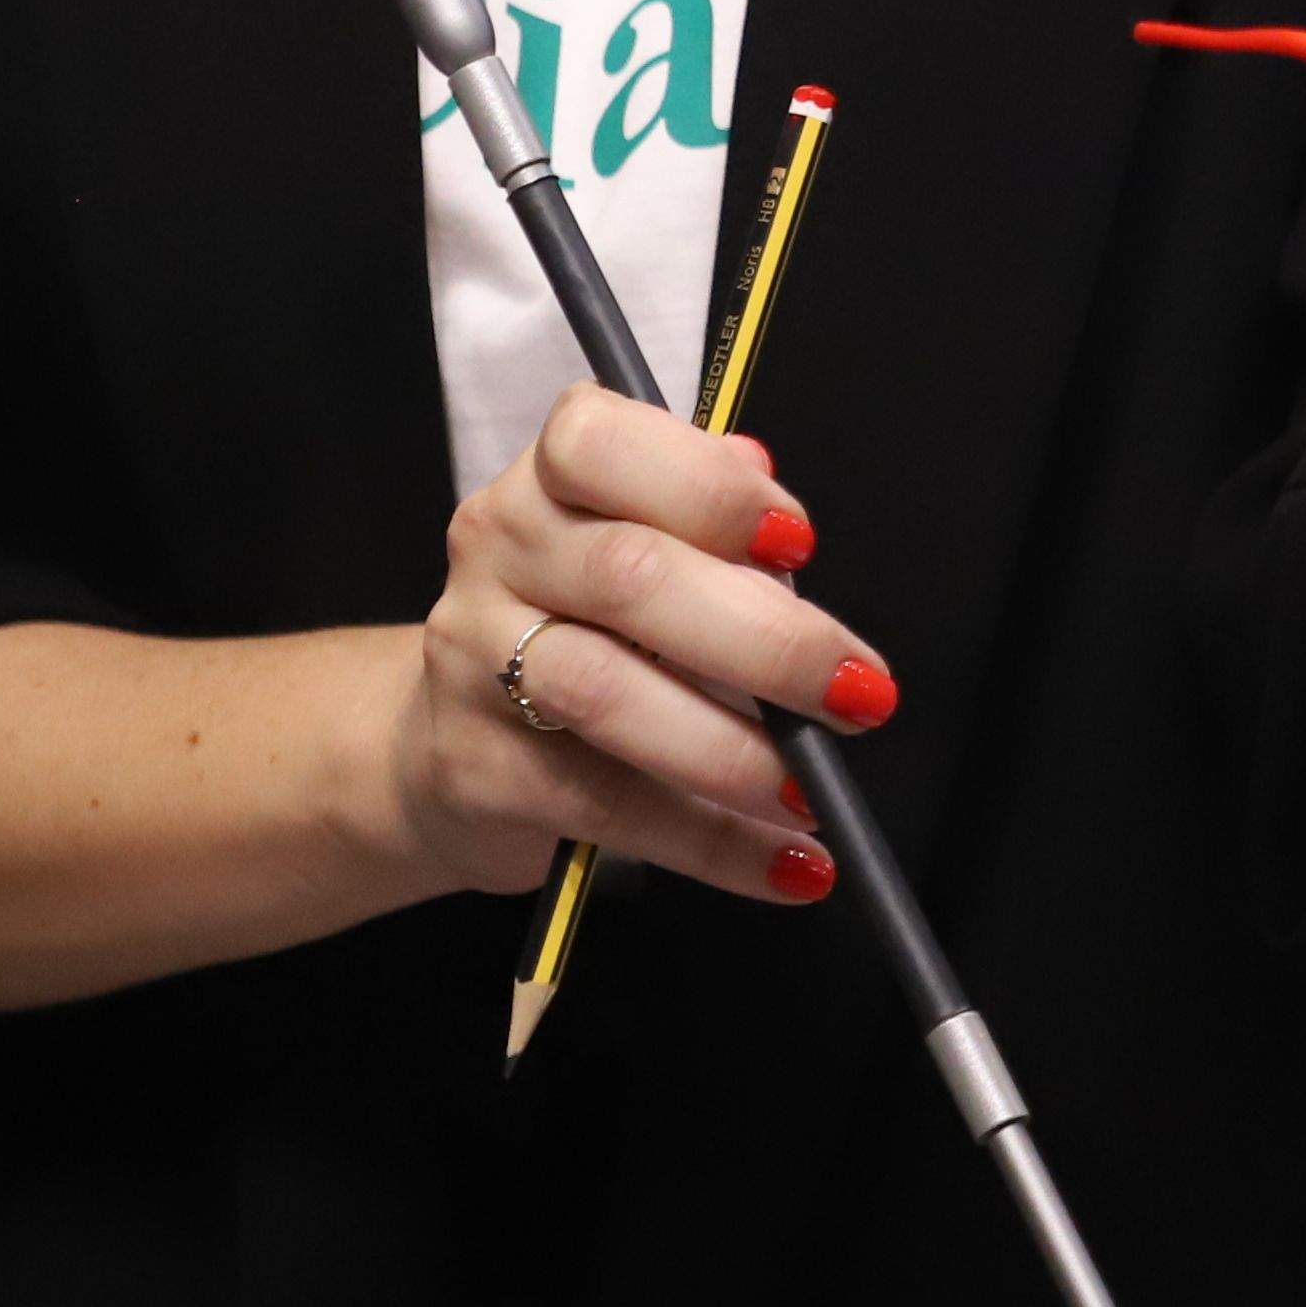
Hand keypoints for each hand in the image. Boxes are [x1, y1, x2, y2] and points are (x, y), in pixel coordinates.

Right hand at [389, 386, 885, 909]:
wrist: (446, 740)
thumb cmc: (580, 624)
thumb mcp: (637, 546)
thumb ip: (706, 519)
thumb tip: (768, 496)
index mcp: (548, 478)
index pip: (602, 443)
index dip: (709, 489)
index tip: (800, 546)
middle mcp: (500, 550)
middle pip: (628, 577)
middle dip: (763, 641)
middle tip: (858, 693)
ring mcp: (473, 658)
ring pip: (604, 693)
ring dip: (730, 750)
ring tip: (814, 790)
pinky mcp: (477, 767)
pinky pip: (604, 805)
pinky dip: (709, 841)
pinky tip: (786, 863)